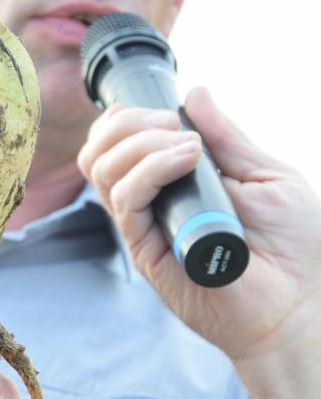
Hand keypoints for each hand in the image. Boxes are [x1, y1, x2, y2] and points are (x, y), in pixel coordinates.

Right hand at [77, 86, 320, 368]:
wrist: (301, 303)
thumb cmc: (295, 248)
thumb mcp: (265, 174)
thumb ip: (227, 138)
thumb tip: (194, 94)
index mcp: (173, 185)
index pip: (118, 144)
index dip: (127, 118)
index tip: (168, 113)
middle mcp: (152, 206)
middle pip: (98, 153)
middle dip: (126, 123)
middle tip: (172, 125)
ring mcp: (146, 229)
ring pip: (103, 171)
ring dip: (139, 142)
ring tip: (185, 145)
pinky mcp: (148, 252)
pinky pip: (125, 202)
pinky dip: (149, 169)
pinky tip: (186, 159)